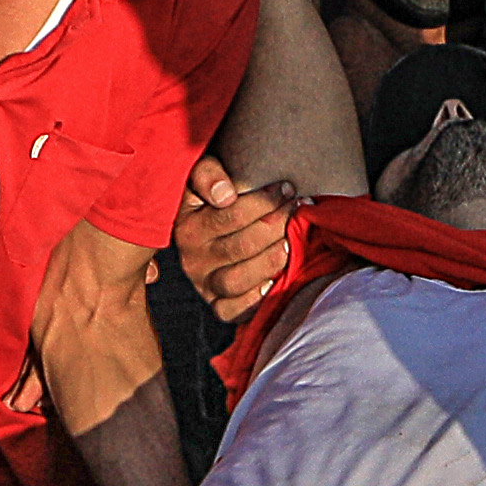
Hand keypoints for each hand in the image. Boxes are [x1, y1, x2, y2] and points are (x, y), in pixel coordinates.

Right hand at [171, 152, 305, 318]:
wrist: (208, 223)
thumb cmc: (214, 194)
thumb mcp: (203, 174)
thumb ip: (207, 173)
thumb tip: (224, 195)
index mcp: (187, 227)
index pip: (231, 216)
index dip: (264, 202)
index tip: (287, 189)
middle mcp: (192, 259)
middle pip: (242, 247)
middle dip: (277, 225)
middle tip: (298, 209)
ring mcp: (204, 285)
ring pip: (238, 279)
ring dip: (272, 260)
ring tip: (292, 241)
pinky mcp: (216, 305)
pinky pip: (232, 312)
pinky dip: (254, 299)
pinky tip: (274, 280)